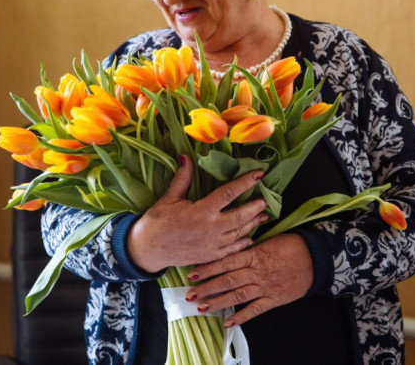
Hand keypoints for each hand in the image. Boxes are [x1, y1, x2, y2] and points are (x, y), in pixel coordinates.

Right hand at [127, 155, 268, 272]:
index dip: (245, 183)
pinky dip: (243, 243)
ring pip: (239, 234)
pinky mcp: (210, 256)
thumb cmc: (157, 222)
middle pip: (240, 217)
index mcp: (201, 211)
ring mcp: (212, 245)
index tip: (258, 175)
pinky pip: (232, 250)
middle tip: (266, 200)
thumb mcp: (169, 197)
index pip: (228, 194)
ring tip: (263, 215)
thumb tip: (186, 156)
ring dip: (253, 224)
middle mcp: (210, 229)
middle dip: (255, 207)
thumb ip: (183, 178)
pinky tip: (250, 237)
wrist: (148, 249)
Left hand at [183, 234, 312, 326]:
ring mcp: (265, 287)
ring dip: (218, 302)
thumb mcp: (268, 240)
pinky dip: (241, 316)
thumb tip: (231, 244)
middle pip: (227, 280)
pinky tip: (228, 321)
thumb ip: (249, 247)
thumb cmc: (292, 246)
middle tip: (190, 293)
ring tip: (202, 307)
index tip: (193, 272)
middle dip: (207, 287)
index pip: (226, 262)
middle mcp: (257, 272)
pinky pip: (255, 310)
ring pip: (237, 296)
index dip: (208, 268)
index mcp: (254, 255)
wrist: (315, 259)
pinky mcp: (274, 299)